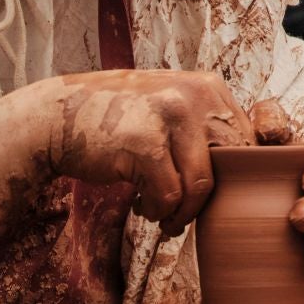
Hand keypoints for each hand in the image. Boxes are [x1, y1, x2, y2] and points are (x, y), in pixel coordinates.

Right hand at [38, 71, 251, 237]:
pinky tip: (142, 206)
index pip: (247, 142)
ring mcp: (171, 115)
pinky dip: (157, 210)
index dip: (234, 178)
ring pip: (201, 186)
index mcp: (209, 87)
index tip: (212, 196)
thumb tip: (247, 170)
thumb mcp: (170, 108)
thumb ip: (205, 127)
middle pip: (230, 166)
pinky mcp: (145, 142)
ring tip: (164, 217)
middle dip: (210, 199)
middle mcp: (196, 95)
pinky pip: (168, 195)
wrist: (55, 116)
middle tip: (186, 213)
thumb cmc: (117, 120)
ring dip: (183, 212)